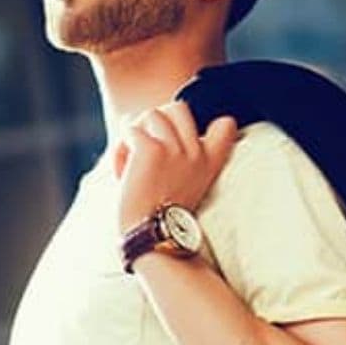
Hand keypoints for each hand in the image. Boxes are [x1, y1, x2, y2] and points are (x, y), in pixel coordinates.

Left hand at [113, 100, 236, 232]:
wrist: (149, 237)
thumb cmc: (158, 214)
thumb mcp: (185, 184)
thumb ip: (183, 156)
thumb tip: (160, 120)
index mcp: (208, 162)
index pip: (225, 126)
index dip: (203, 124)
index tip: (185, 144)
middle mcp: (195, 152)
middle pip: (177, 107)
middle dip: (157, 123)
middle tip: (147, 153)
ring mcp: (175, 149)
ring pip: (151, 114)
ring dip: (135, 135)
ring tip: (133, 165)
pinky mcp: (151, 150)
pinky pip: (129, 130)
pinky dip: (120, 150)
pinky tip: (122, 173)